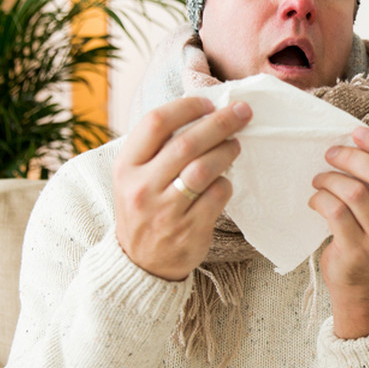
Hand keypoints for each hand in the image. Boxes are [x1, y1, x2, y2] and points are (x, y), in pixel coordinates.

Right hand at [113, 97, 251, 280]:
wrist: (140, 263)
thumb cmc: (144, 208)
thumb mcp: (135, 177)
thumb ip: (158, 148)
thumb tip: (202, 112)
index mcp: (126, 166)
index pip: (155, 123)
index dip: (186, 107)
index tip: (209, 103)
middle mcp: (141, 187)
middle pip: (186, 143)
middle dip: (220, 123)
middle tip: (242, 113)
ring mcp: (165, 210)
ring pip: (204, 168)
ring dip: (227, 151)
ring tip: (236, 144)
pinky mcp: (189, 229)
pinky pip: (217, 196)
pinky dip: (226, 184)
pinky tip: (226, 181)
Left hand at [309, 126, 368, 338]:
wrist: (365, 285)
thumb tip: (357, 139)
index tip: (357, 133)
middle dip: (352, 157)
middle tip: (331, 153)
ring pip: (356, 192)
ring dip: (330, 178)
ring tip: (320, 179)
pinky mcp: (358, 252)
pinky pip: (335, 212)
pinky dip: (320, 199)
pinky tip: (316, 200)